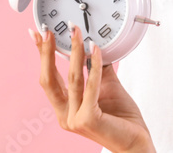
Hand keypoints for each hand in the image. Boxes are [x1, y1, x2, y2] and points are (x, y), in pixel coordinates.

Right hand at [34, 25, 154, 152]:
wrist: (135, 142)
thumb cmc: (122, 119)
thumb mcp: (107, 87)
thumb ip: (98, 70)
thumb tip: (94, 46)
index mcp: (65, 109)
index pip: (48, 79)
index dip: (41, 56)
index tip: (37, 35)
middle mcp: (65, 115)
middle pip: (50, 79)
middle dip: (47, 52)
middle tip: (49, 30)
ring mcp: (74, 119)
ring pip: (72, 79)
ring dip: (75, 52)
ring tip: (77, 32)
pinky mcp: (88, 119)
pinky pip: (91, 86)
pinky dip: (94, 65)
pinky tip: (96, 49)